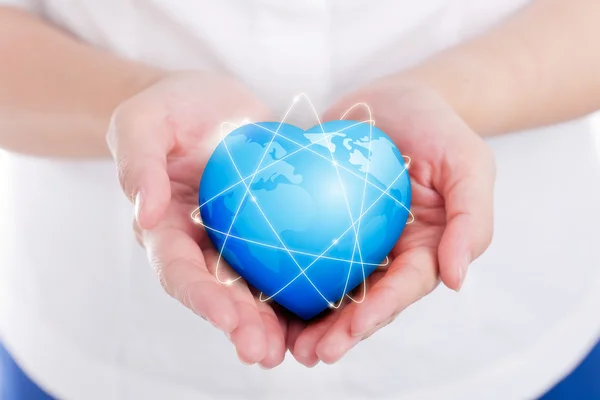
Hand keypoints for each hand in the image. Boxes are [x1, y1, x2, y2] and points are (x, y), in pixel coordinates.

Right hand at [106, 71, 287, 367]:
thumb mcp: (143, 122)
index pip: (178, 270)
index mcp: (165, 228)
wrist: (213, 103)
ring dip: (271, 322)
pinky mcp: (268, 231)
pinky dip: (301, 286)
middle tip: (264, 353)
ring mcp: (235, 241)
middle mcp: (200, 245)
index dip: (201, 297)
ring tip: (296, 351)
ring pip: (253, 288)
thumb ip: (138, 163)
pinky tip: (329, 306)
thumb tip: (145, 214)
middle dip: (239, 326)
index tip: (227, 318)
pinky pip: (285, 260)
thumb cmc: (171, 107)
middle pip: (218, 293)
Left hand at [289, 80, 495, 365]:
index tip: (348, 333)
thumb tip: (458, 279)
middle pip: (364, 301)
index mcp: (424, 249)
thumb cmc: (437, 128)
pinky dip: (286, 279)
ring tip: (284, 346)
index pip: (402, 288)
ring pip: (331, 289)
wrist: (394, 100)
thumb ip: (473, 218)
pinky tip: (262, 298)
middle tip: (309, 354)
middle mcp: (388, 254)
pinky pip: (304, 253)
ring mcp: (353, 242)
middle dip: (339, 332)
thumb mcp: (468, 163)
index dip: (377, 313)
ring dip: (309, 320)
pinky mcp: (323, 225)